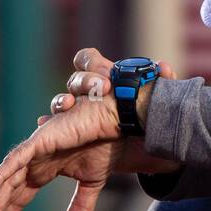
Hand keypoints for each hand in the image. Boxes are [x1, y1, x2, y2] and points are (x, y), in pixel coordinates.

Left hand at [0, 90, 121, 210]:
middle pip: (4, 195)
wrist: (115, 123)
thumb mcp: (91, 185)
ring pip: (6, 183)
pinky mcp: (39, 141)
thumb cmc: (104, 145)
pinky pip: (14, 161)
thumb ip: (80, 208)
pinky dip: (0, 176)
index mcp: (41, 172)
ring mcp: (33, 152)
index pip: (15, 200)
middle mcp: (32, 163)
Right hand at [39, 46, 177, 122]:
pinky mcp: (66, 134)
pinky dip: (47, 124)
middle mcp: (84, 94)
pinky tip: (46, 125)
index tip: (105, 74)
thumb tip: (164, 67)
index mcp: (102, 80)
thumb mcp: (153, 106)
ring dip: (62, 101)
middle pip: (76, 80)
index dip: (90, 62)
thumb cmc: (142, 122)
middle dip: (85, 82)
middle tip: (102, 88)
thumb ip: (161, 83)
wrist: (137, 151)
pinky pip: (50, 126)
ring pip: (61, 101)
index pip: (87, 60)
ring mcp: (73, 114)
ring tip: (69, 105)